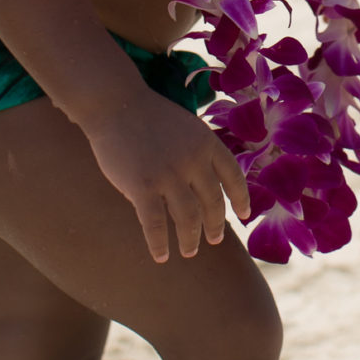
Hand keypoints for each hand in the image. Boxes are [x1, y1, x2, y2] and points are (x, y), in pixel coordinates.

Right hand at [85, 93, 250, 263]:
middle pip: (213, 203)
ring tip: (189, 251)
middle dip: (215, 225)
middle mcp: (194, 161)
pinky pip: (156, 225)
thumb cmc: (149, 116)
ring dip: (190, 240)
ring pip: (188, 219)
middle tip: (214, 240)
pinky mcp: (143, 187)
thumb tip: (205, 187)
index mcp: (207, 143)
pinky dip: (159, 244)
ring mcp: (169, 175)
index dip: (241, 198)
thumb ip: (199, 153)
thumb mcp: (187, 127)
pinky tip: (161, 256)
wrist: (116, 103)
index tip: (243, 215)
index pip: (233, 176)